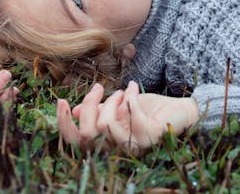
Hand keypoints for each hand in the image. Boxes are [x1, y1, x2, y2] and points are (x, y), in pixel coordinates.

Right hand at [56, 81, 198, 154]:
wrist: (177, 110)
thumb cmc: (144, 109)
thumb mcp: (115, 106)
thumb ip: (96, 110)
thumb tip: (73, 109)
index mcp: (106, 143)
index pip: (76, 142)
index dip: (64, 124)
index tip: (62, 100)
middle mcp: (117, 150)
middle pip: (88, 132)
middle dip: (90, 104)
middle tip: (100, 87)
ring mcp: (133, 146)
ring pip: (106, 125)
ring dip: (112, 101)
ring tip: (121, 92)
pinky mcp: (149, 137)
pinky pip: (130, 113)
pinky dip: (129, 96)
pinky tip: (133, 88)